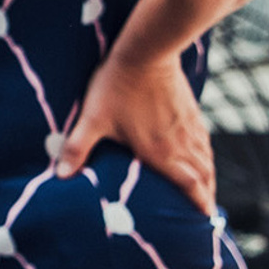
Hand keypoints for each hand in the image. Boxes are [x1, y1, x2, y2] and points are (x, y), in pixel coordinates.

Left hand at [55, 48, 215, 211]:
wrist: (147, 49)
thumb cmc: (118, 85)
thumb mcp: (93, 118)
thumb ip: (78, 148)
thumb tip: (60, 175)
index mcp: (160, 151)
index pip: (189, 184)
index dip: (200, 204)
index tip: (207, 219)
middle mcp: (180, 142)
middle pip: (202, 175)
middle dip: (207, 196)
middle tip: (208, 213)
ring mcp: (187, 124)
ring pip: (205, 157)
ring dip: (208, 176)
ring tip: (208, 189)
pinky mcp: (190, 109)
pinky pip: (203, 138)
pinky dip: (206, 153)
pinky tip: (202, 154)